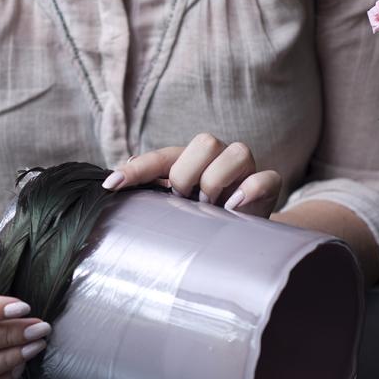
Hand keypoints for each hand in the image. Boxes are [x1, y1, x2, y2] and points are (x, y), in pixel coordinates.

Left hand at [101, 133, 281, 217]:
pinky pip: (263, 178)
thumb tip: (113, 183)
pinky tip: (232, 208)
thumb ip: (149, 195)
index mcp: (188, 159)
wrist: (239, 236)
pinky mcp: (268, 185)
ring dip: (215, 182)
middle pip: (204, 142)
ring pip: (234, 153)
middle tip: (183, 198)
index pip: (160, 158)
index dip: (136, 169)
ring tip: (208, 207)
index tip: (110, 185)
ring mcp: (244, 168)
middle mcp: (217, 156)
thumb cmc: (199, 218)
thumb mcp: (172, 208)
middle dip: (186, 174)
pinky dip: (247, 192)